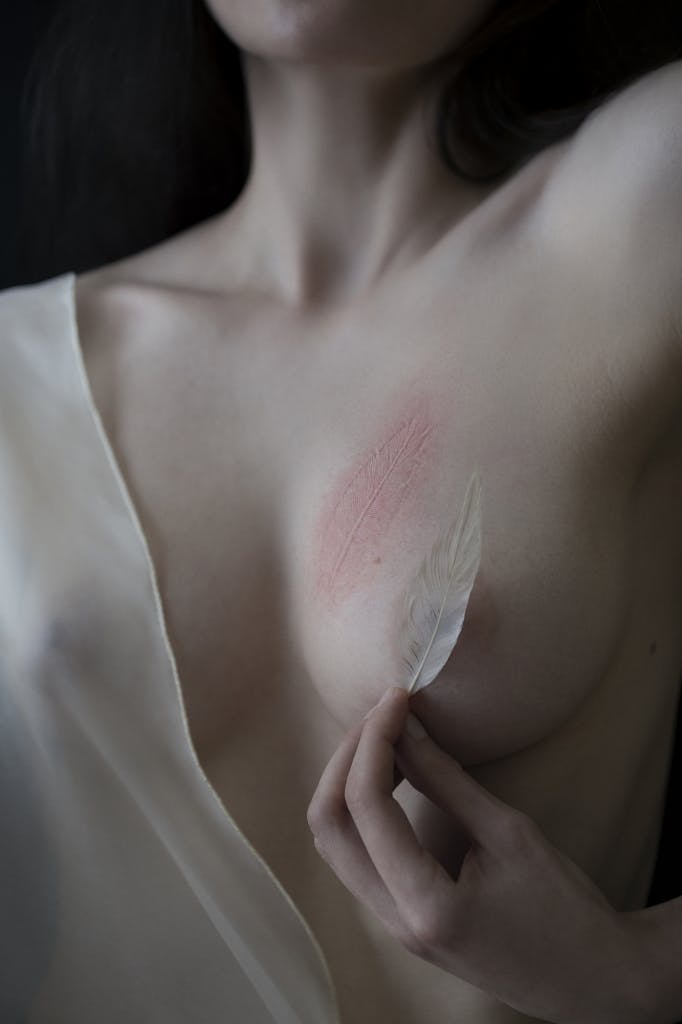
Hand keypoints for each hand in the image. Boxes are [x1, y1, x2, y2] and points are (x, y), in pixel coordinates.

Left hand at [306, 687, 649, 1023]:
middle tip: (386, 712)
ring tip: (387, 735)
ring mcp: (393, 926)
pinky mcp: (401, 919)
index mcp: (425, 906)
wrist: (592, 981)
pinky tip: (391, 774)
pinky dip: (361, 808)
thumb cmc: (565, 910)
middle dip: (348, 756)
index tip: (398, 698)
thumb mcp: (511, 834)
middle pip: (328, 824)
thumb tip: (406, 727)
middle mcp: (395, 921)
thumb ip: (448, 782)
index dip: (375, 739)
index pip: (366, 806)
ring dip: (348, 780)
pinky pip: (356, 855)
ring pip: (334, 842)